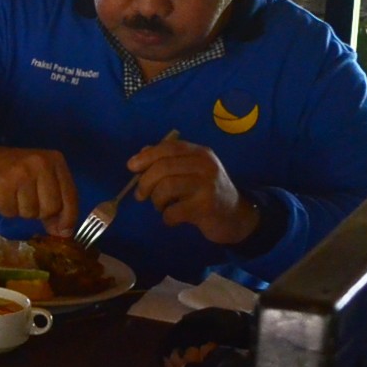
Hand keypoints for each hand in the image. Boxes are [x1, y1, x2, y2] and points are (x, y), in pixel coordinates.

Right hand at [0, 146, 79, 237]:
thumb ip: (55, 203)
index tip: (64, 232)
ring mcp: (20, 173)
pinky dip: (5, 210)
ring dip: (20, 211)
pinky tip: (2, 197)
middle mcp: (40, 163)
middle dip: (39, 212)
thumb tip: (64, 233)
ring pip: (30, 212)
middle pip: (50, 208)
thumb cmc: (17, 173)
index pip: (70, 196)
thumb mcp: (42, 181)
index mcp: (55, 161)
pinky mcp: (1, 184)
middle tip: (27, 201)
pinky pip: (10, 212)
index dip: (68, 218)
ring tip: (13, 196)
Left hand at [126, 137, 259, 244]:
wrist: (235, 216)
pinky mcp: (206, 208)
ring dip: (156, 201)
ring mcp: (207, 186)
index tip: (131, 167)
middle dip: (145, 182)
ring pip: (166, 188)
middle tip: (140, 195)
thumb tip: (141, 154)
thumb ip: (169, 161)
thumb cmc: (207, 192)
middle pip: (163, 168)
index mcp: (200, 153)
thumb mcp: (191, 171)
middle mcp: (205, 166)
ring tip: (161, 207)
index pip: (169, 147)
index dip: (147, 156)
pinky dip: (166, 217)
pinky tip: (173, 219)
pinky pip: (173, 211)